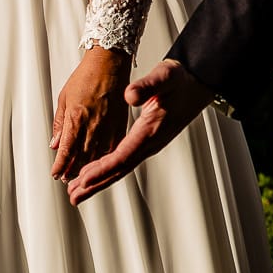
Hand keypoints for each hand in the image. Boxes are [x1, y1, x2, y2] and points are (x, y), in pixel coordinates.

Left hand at [50, 47, 132, 182]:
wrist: (110, 62)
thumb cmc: (86, 76)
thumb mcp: (64, 98)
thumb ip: (60, 123)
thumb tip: (55, 144)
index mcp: (77, 118)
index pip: (67, 149)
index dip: (60, 165)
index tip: (56, 174)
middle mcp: (93, 125)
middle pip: (82, 157)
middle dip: (72, 171)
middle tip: (66, 181)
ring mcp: (109, 125)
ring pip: (97, 155)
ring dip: (87, 168)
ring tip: (80, 178)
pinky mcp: (121, 124)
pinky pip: (113, 147)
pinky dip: (104, 157)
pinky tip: (99, 163)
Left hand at [66, 59, 216, 203]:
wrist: (199, 82)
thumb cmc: (182, 80)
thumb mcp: (165, 76)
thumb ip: (148, 86)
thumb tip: (130, 96)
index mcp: (151, 130)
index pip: (122, 156)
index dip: (102, 169)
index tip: (83, 179)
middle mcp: (150, 142)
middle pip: (119, 169)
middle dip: (96, 184)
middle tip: (74, 196)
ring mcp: (150, 144)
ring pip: (120, 168)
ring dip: (99, 180)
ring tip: (78, 191)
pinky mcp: (148, 141)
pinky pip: (124, 160)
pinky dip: (107, 169)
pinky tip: (95, 173)